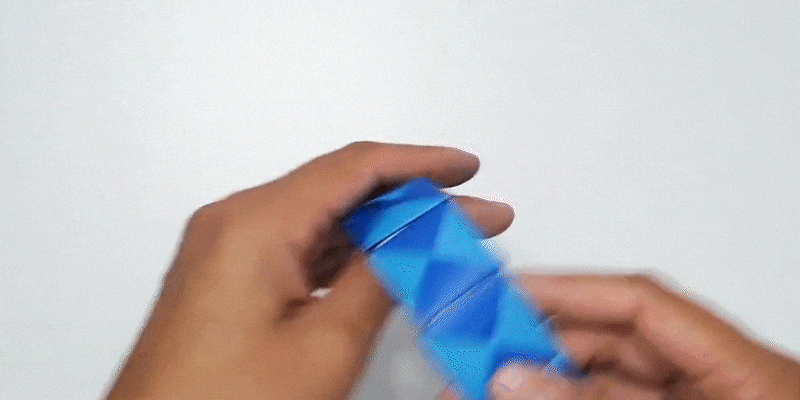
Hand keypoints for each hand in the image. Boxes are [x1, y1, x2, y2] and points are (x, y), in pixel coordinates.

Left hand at [105, 142, 514, 399]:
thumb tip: (420, 240)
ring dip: (382, 228)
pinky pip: (299, 246)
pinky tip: (386, 265)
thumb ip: (378, 280)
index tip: (465, 169)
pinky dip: (347, 253)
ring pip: (321, 219)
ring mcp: (228, 250)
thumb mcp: (324, 345)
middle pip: (340, 189)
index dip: (420, 165)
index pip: (355, 168)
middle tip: (469, 214)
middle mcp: (235, 224)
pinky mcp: (228, 277)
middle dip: (411, 200)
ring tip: (441, 240)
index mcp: (255, 225)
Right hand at [438, 274, 799, 399]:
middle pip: (618, 345)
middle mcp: (716, 388)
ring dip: (546, 386)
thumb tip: (518, 378)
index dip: (573, 290)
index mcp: (745, 373)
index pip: (644, 305)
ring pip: (606, 387)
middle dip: (545, 346)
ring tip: (487, 387)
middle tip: (480, 354)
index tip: (509, 293)